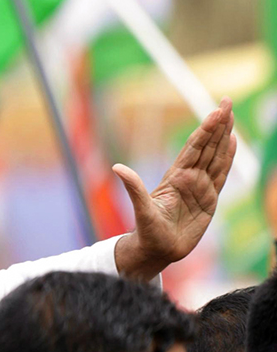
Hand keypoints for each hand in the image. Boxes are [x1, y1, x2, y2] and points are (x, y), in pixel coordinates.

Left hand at [113, 98, 235, 280]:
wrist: (157, 250)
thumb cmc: (147, 231)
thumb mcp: (142, 210)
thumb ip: (134, 189)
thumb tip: (117, 167)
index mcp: (176, 178)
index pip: (194, 148)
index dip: (206, 130)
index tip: (216, 111)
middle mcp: (189, 178)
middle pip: (207, 146)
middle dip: (217, 125)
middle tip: (226, 102)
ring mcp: (200, 187)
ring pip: (216, 157)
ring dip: (224, 137)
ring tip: (231, 117)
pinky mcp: (210, 199)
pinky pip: (221, 175)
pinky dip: (228, 158)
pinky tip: (233, 143)